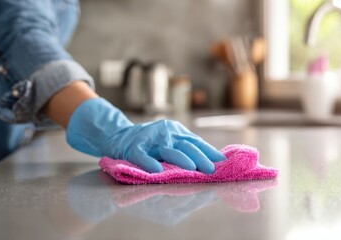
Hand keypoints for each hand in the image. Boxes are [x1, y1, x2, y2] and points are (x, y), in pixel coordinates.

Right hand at [66, 98, 225, 172]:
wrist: (118, 135)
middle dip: (200, 157)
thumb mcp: (170, 141)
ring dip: (181, 159)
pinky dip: (148, 162)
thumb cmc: (149, 142)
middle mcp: (165, 132)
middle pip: (186, 145)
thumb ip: (187, 148)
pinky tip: (156, 171)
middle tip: (211, 169)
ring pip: (167, 149)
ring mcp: (149, 139)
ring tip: (192, 168)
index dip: (208, 150)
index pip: (196, 141)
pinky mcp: (132, 147)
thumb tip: (214, 160)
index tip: (222, 160)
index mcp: (176, 131)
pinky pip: (141, 155)